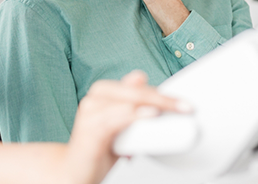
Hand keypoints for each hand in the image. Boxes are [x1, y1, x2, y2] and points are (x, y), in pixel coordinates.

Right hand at [64, 70, 190, 183]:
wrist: (72, 172)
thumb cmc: (96, 149)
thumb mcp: (121, 127)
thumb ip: (133, 110)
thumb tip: (148, 90)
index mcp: (104, 92)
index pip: (138, 86)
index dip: (162, 93)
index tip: (184, 103)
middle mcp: (96, 97)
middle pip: (136, 91)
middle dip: (163, 98)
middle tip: (185, 108)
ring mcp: (91, 110)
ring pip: (129, 100)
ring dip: (154, 103)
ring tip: (174, 109)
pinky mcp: (89, 128)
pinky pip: (117, 117)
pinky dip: (135, 115)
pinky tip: (150, 114)